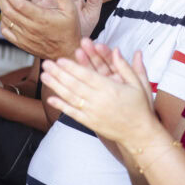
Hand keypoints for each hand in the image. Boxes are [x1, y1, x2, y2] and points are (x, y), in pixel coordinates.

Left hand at [0, 0, 80, 60]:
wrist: (67, 52)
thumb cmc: (69, 30)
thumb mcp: (71, 10)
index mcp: (41, 18)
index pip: (18, 4)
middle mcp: (30, 28)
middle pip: (8, 11)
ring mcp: (25, 37)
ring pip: (6, 20)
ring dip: (2, 8)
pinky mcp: (22, 44)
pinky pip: (6, 32)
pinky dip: (3, 22)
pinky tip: (7, 16)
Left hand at [40, 46, 156, 143]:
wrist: (139, 134)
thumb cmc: (139, 107)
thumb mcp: (138, 84)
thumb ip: (125, 67)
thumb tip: (117, 50)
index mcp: (110, 89)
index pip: (86, 75)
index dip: (72, 67)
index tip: (60, 60)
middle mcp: (99, 100)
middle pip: (74, 84)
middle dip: (59, 73)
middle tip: (46, 64)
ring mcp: (93, 112)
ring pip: (71, 97)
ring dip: (56, 86)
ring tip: (45, 77)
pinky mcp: (90, 122)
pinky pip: (73, 113)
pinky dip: (61, 106)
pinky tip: (51, 99)